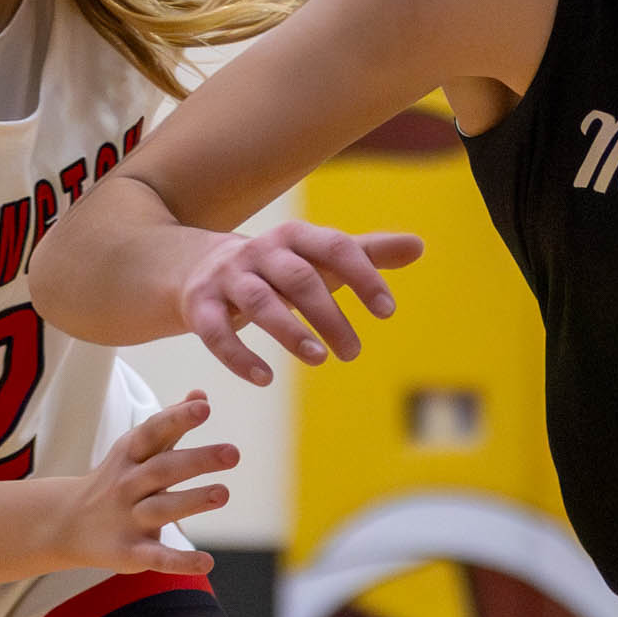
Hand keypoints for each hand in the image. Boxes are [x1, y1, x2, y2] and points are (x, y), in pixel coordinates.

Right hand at [49, 392, 234, 575]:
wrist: (67, 523)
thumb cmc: (118, 478)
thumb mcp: (138, 449)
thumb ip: (171, 424)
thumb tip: (202, 395)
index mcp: (131, 455)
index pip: (154, 432)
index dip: (177, 418)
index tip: (204, 407)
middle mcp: (128, 484)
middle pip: (162, 469)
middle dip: (196, 460)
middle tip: (233, 453)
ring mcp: (128, 518)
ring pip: (161, 509)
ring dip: (192, 500)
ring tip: (223, 493)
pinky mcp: (130, 551)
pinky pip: (157, 556)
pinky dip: (180, 561)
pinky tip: (207, 561)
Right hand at [180, 220, 424, 383]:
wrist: (198, 267)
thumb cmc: (277, 268)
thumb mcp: (318, 258)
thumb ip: (366, 253)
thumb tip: (419, 246)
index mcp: (294, 237)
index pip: (335, 248)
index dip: (363, 277)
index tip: (387, 311)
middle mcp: (259, 252)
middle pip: (299, 279)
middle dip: (330, 316)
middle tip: (354, 352)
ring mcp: (227, 279)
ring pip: (260, 303)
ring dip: (290, 332)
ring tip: (320, 359)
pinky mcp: (199, 307)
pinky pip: (216, 333)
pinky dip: (239, 357)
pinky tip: (265, 379)